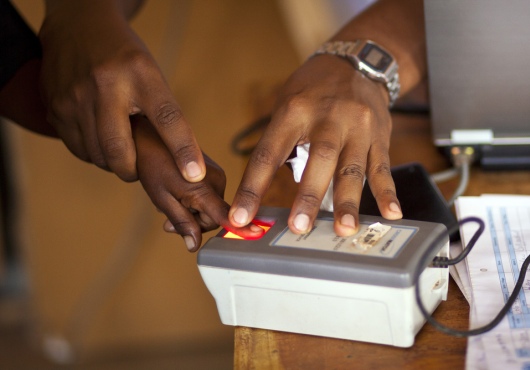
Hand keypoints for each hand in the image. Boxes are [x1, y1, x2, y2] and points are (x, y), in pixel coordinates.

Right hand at [39, 1, 204, 182]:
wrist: (78, 27)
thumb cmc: (124, 59)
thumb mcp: (151, 75)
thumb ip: (163, 115)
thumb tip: (184, 164)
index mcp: (140, 73)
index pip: (167, 118)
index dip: (183, 149)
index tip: (194, 174)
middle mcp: (105, 84)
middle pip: (120, 151)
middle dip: (131, 170)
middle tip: (137, 168)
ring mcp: (75, 97)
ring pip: (97, 155)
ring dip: (112, 162)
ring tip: (119, 146)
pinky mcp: (55, 108)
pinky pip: (78, 149)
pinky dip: (93, 153)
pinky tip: (99, 138)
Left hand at [132, 115, 262, 250]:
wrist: (152, 138)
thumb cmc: (153, 165)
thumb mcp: (162, 199)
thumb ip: (182, 223)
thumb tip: (194, 245)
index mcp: (203, 188)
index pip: (225, 215)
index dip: (239, 228)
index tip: (256, 235)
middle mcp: (217, 181)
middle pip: (213, 218)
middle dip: (193, 223)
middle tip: (169, 222)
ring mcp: (218, 175)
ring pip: (211, 209)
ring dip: (192, 213)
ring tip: (169, 204)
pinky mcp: (216, 173)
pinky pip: (210, 198)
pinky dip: (195, 202)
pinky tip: (178, 195)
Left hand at [229, 54, 401, 236]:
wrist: (356, 61)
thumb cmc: (312, 91)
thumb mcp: (286, 106)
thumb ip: (279, 145)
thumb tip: (264, 192)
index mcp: (293, 111)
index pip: (268, 154)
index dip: (252, 188)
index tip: (240, 217)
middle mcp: (327, 117)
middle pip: (319, 159)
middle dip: (308, 195)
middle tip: (299, 227)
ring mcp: (357, 127)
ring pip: (352, 167)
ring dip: (348, 201)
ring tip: (345, 229)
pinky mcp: (379, 136)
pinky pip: (383, 166)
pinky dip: (387, 192)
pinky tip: (391, 214)